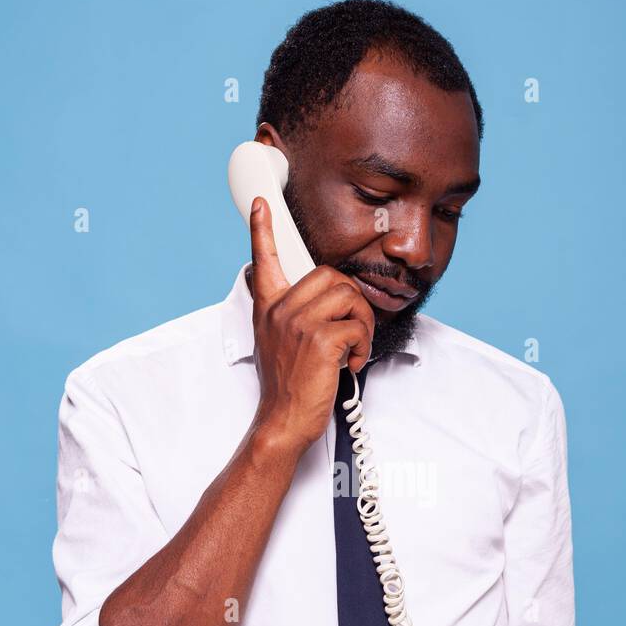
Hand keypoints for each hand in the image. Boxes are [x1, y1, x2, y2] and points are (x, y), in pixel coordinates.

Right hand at [248, 195, 375, 452]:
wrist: (282, 421)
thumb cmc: (286, 386)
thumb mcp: (274, 343)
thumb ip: (287, 316)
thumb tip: (317, 301)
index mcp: (269, 307)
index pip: (263, 260)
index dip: (262, 230)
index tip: (262, 204)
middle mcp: (280, 310)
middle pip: (329, 274)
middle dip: (351, 299)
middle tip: (351, 327)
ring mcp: (299, 323)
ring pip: (349, 296)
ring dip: (361, 323)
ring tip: (352, 347)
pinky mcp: (320, 340)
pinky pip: (357, 325)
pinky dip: (362, 345)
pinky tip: (350, 362)